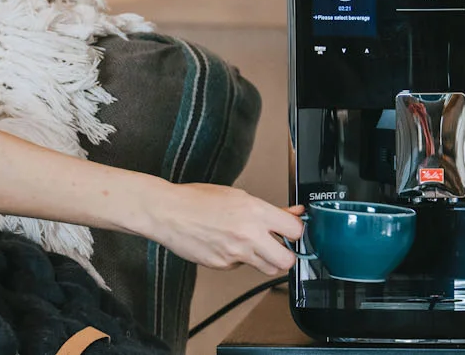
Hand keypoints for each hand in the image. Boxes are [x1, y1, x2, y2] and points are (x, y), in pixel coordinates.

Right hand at [136, 183, 304, 275]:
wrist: (167, 212)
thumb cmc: (196, 200)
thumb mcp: (237, 196)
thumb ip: (269, 209)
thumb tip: (294, 212)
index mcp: (255, 211)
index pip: (296, 230)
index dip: (296, 232)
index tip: (292, 232)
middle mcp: (248, 234)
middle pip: (286, 260)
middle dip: (286, 255)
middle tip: (279, 248)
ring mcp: (235, 253)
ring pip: (266, 268)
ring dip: (265, 261)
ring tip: (251, 246)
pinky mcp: (222, 265)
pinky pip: (240, 267)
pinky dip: (238, 259)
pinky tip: (225, 245)